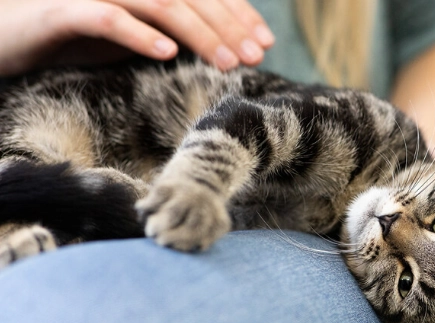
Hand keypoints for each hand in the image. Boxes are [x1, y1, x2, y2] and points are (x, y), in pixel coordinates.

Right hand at [0, 0, 273, 75]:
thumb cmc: (73, 35)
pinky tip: (167, 54)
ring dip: (198, 33)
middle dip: (228, 25)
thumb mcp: (133, 33)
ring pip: (158, 2)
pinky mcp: (63, 10)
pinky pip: (106, 18)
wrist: (5, 35)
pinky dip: (139, 34)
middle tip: (254, 57)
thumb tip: (227, 49)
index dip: (237, 13)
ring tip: (226, 62)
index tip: (265, 43)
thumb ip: (172, 32)